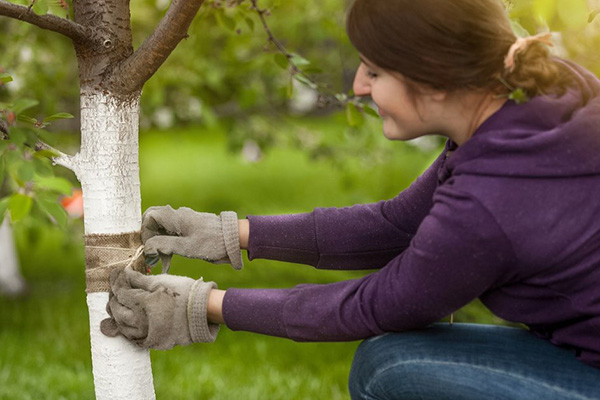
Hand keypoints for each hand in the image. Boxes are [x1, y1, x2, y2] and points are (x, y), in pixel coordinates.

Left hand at [100, 267, 218, 349]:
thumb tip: (125, 273)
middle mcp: (140, 322)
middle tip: (115, 291)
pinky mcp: (154, 342)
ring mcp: (146, 334)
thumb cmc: (184, 292)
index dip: (116, 282)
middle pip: (117, 311)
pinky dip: (128, 330)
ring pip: (123, 328)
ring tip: (118, 307)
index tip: (115, 274)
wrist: (204, 311)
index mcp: (142, 303)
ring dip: (118, 317)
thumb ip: (140, 279)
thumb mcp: (162, 281)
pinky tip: (129, 323)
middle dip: (113, 300)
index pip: (121, 292)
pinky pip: (134, 338)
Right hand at [141, 205, 242, 271]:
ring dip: (159, 244)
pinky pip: (172, 234)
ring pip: (163, 229)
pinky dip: (167, 245)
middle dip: (149, 237)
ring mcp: (184, 221)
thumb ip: (164, 245)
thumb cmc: (212, 242)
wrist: (234, 239)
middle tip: (151, 252)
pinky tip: (168, 260)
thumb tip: (147, 246)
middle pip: (154, 221)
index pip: (150, 217)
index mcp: (177, 217)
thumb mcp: (186, 247)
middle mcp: (179, 216)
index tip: (148, 247)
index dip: (145, 232)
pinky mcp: (190, 228)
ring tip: (161, 262)